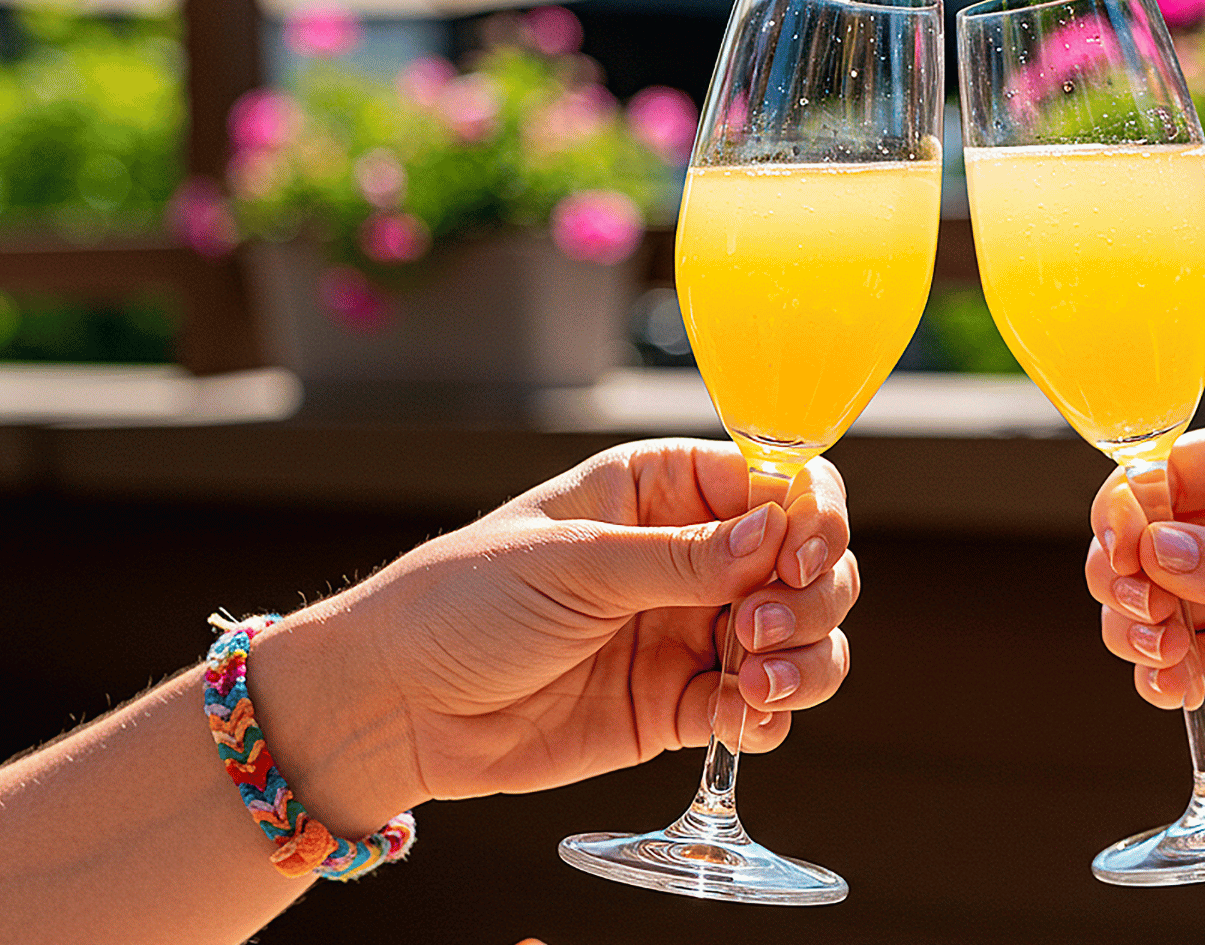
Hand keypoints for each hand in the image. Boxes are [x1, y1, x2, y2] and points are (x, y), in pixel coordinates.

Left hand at [251, 439, 854, 830]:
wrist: (393, 708)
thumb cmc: (458, 604)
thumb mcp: (571, 564)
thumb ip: (680, 557)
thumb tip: (778, 533)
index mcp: (661, 491)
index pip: (776, 484)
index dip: (810, 515)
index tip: (802, 555)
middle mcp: (690, 558)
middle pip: (808, 562)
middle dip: (811, 593)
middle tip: (754, 628)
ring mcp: (689, 633)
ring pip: (801, 637)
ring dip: (805, 658)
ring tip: (756, 682)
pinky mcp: (679, 707)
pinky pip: (758, 709)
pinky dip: (772, 716)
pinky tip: (745, 720)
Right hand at [1088, 413, 1204, 743]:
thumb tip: (1155, 553)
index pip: (1173, 470)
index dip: (1134, 507)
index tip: (1122, 550)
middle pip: (1152, 540)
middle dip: (1126, 573)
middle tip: (1138, 608)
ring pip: (1161, 606)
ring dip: (1139, 628)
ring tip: (1157, 651)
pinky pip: (1195, 666)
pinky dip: (1168, 677)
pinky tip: (1173, 686)